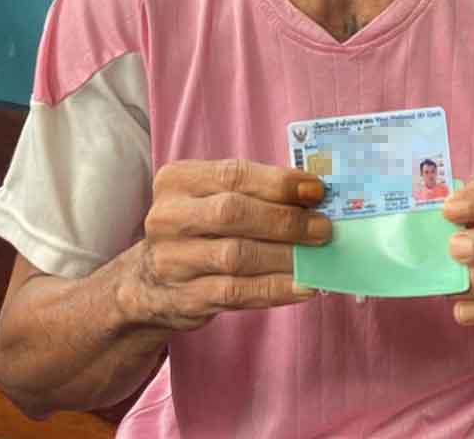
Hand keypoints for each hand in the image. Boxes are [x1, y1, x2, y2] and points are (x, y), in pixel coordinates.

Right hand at [126, 159, 330, 331]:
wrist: (151, 283)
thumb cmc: (197, 230)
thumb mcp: (210, 198)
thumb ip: (254, 193)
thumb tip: (313, 195)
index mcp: (177, 181)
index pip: (232, 175)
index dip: (279, 183)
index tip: (316, 190)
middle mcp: (168, 217)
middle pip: (232, 213)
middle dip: (285, 220)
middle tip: (323, 228)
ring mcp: (172, 260)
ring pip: (236, 255)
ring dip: (285, 256)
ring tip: (318, 257)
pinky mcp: (185, 298)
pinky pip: (237, 293)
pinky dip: (276, 288)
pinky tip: (303, 285)